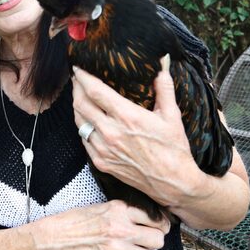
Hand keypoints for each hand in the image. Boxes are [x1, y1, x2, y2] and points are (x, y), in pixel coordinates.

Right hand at [47, 200, 167, 249]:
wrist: (57, 237)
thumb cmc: (78, 221)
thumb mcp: (103, 207)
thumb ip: (125, 212)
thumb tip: (151, 220)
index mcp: (119, 210)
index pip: (155, 219)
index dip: (159, 225)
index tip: (159, 228)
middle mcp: (120, 228)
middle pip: (157, 240)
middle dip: (152, 241)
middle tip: (142, 241)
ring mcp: (115, 249)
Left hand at [71, 61, 200, 207]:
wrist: (172, 183)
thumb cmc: (173, 149)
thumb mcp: (172, 116)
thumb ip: (164, 89)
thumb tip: (163, 66)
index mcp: (127, 117)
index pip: (95, 91)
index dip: (83, 77)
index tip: (78, 68)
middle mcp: (111, 132)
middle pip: (81, 104)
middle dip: (76, 88)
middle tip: (78, 79)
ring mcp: (103, 149)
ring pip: (79, 122)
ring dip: (77, 107)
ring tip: (80, 97)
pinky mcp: (101, 162)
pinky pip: (84, 140)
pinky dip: (83, 127)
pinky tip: (88, 121)